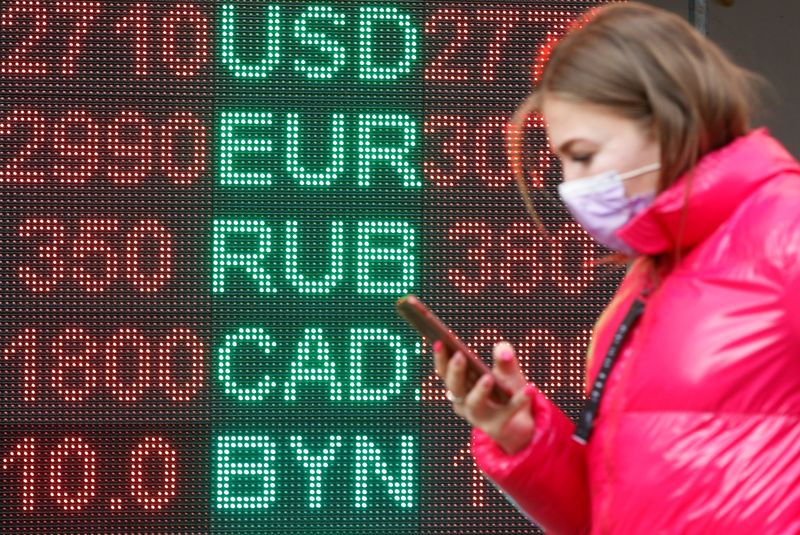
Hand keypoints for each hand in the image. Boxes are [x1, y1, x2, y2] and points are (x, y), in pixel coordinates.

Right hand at [433, 340, 534, 454]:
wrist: (521, 426)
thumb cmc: (506, 393)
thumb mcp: (506, 371)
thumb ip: (504, 357)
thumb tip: (503, 352)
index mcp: (461, 386)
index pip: (445, 372)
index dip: (441, 358)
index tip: (439, 341)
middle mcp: (464, 402)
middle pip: (455, 388)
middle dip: (456, 372)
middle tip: (460, 355)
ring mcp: (478, 417)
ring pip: (474, 404)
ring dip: (480, 390)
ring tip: (488, 378)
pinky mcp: (497, 428)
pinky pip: (507, 413)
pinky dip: (518, 401)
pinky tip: (529, 389)